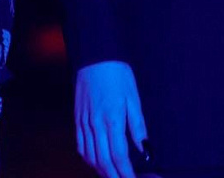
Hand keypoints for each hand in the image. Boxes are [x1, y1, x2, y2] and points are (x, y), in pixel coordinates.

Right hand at [74, 60, 148, 177]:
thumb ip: (138, 126)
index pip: (119, 155)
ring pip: (90, 157)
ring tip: (113, 177)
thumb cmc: (118, 75)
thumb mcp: (134, 98)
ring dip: (101, 171)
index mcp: (112, 119)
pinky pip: (80, 146)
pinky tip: (96, 163)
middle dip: (114, 177)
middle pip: (103, 161)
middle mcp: (96, 124)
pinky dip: (88, 159)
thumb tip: (145, 149)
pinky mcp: (77, 120)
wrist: (95, 57)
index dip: (126, 173)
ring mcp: (84, 123)